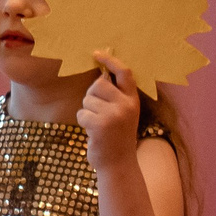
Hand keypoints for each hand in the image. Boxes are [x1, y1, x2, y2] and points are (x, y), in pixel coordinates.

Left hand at [77, 52, 141, 173]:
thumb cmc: (116, 136)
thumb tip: (100, 76)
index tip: (97, 53)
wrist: (118, 163)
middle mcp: (126, 105)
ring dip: (87, 112)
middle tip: (97, 112)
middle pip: (98, 84)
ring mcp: (115, 114)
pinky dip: (83, 122)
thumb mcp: (123, 113)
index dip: (111, 61)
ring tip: (97, 125)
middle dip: (91, 96)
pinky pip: (82, 114)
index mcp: (132, 100)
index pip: (124, 73)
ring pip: (87, 100)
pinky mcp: (101, 124)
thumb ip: (115, 97)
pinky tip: (92, 132)